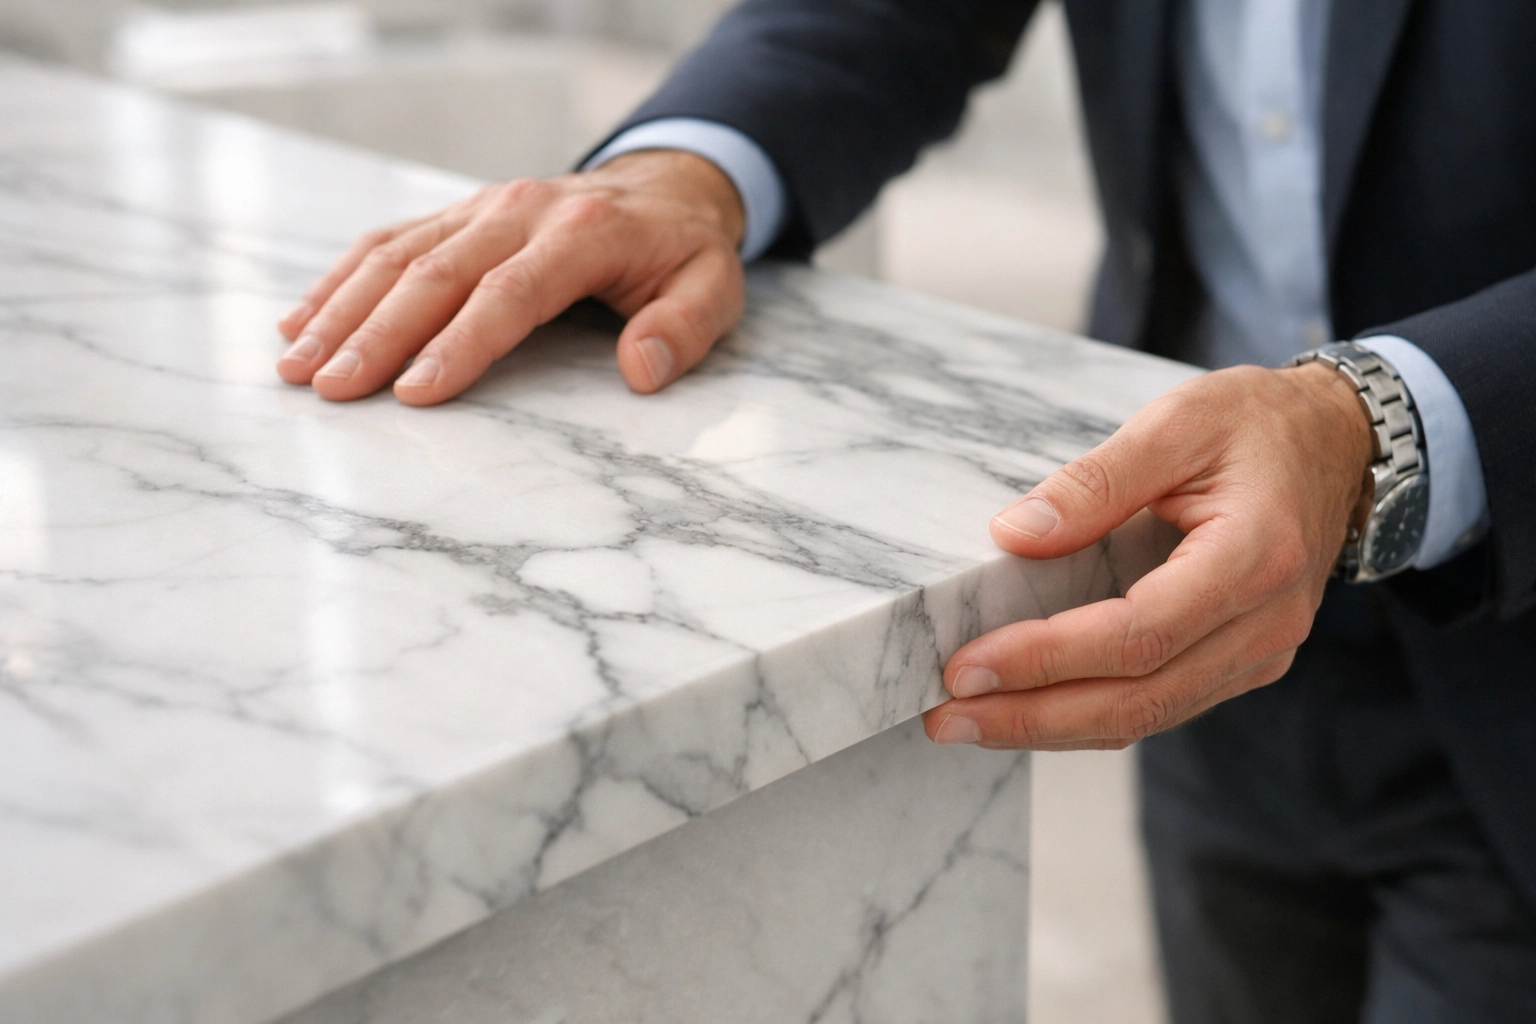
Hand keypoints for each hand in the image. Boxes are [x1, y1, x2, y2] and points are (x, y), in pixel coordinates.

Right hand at [276, 150, 747, 402]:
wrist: (663, 190)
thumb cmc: (682, 253)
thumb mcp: (714, 289)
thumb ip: (684, 328)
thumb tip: (642, 369)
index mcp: (582, 233)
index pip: (509, 293)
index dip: (460, 344)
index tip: (414, 393)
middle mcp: (519, 211)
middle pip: (435, 274)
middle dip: (377, 335)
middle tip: (331, 390)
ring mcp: (480, 208)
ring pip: (396, 256)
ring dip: (341, 311)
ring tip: (296, 367)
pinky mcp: (456, 215)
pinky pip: (387, 242)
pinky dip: (339, 281)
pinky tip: (300, 322)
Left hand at [922, 363, 1374, 749]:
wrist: (1338, 446)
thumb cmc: (1257, 425)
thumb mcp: (1176, 421)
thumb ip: (1095, 481)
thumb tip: (1012, 535)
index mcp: (1254, 560)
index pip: (1137, 634)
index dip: (1047, 658)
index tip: (968, 666)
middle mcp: (1264, 625)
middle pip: (1138, 699)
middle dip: (1032, 717)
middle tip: (946, 718)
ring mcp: (1257, 654)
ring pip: (1146, 716)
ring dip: (1051, 728)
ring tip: (966, 723)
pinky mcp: (1238, 663)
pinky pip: (1158, 704)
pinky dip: (1087, 714)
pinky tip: (1026, 709)